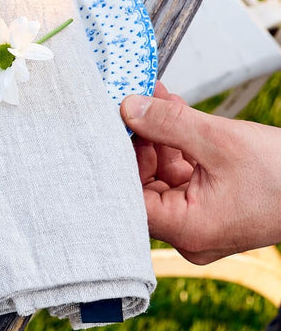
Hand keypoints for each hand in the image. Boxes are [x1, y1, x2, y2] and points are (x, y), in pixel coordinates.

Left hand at [121, 83, 280, 263]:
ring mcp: (200, 222)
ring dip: (158, 135)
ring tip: (154, 96)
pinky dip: (177, 145)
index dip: (117, 157)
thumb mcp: (220, 142)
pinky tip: (172, 110)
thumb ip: (169, 125)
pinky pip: (183, 174)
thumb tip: (127, 108)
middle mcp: (188, 234)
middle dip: (139, 139)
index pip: (127, 196)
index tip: (110, 121)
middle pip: (143, 184)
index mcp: (186, 230)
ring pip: (162, 175)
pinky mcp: (212, 207)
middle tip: (131, 101)